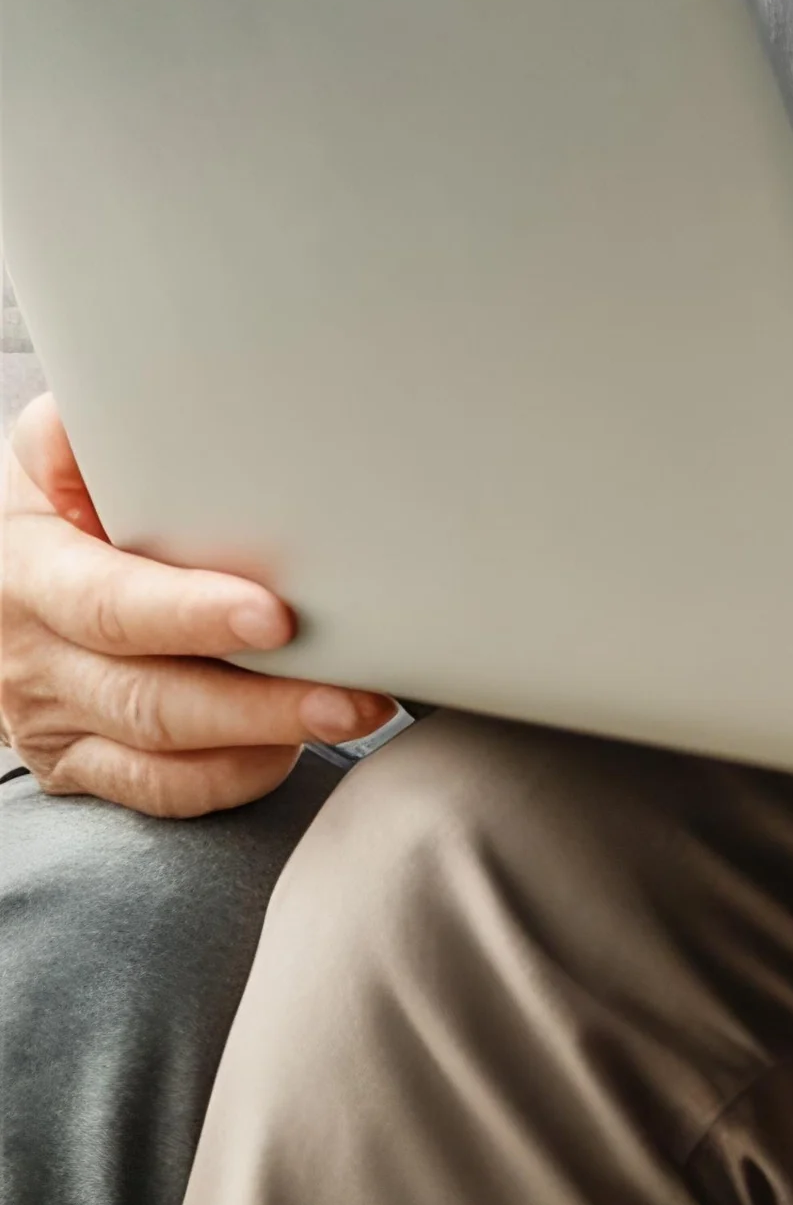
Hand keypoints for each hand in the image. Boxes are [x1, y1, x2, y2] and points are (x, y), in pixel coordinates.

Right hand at [0, 395, 390, 812]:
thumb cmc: (47, 509)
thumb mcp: (41, 460)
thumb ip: (71, 437)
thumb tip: (108, 413)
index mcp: (30, 574)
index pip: (111, 605)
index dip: (191, 616)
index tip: (274, 616)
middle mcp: (35, 658)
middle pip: (149, 698)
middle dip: (258, 702)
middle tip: (349, 691)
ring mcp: (54, 721)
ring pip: (161, 757)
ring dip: (263, 740)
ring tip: (347, 714)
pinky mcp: (76, 763)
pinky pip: (157, 790)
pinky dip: (229, 777)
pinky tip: (287, 749)